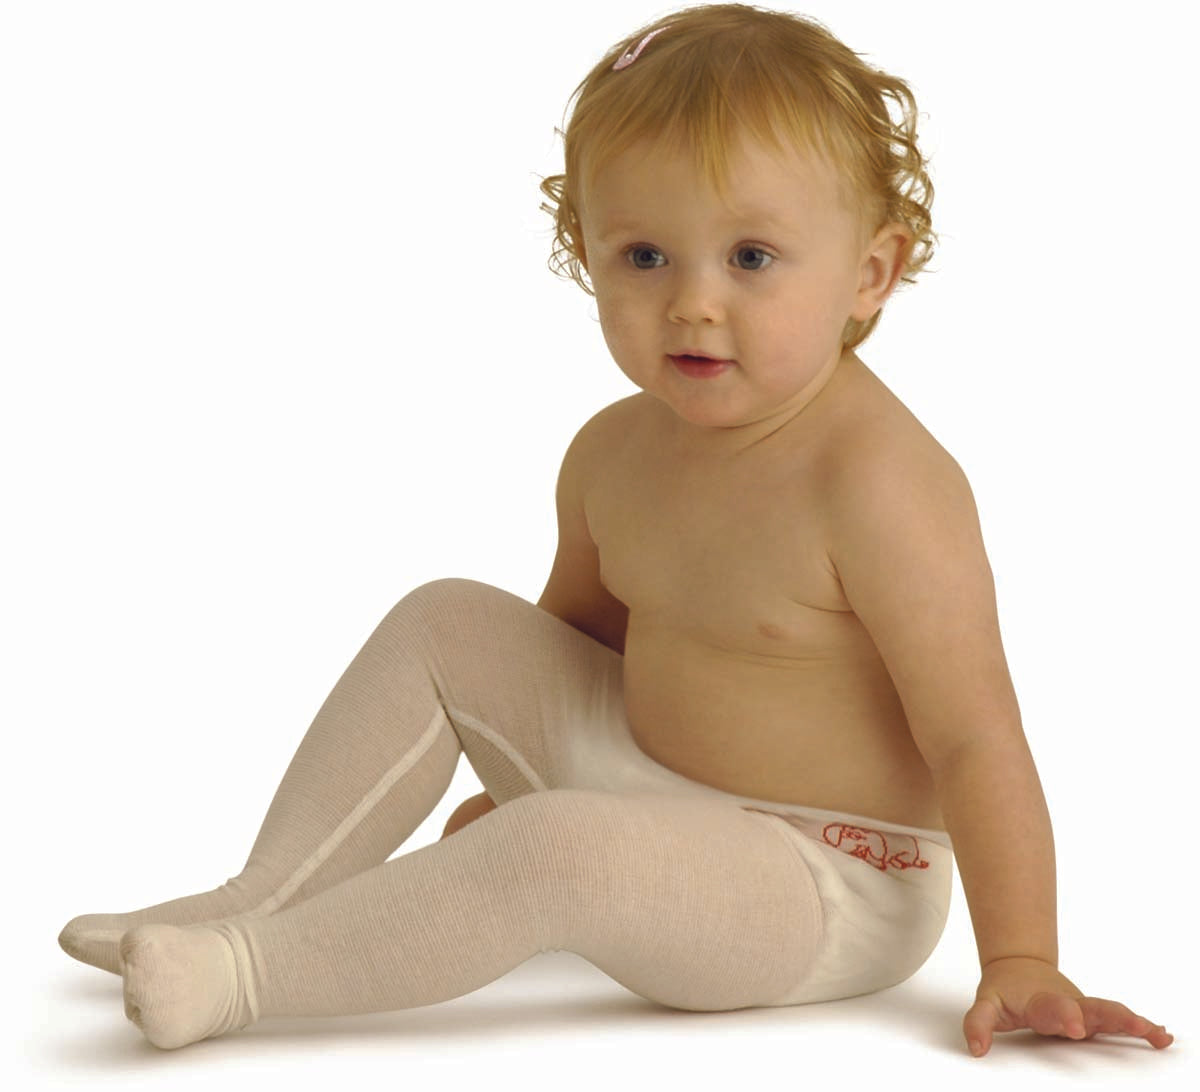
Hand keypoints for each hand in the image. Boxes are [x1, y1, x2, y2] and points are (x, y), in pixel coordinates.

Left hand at [963, 956, 1172, 1056]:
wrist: (1018, 965)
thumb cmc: (1005, 989)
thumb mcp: (987, 1003)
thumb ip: (979, 1024)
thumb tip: (977, 1049)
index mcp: (1039, 1002)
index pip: (1052, 1008)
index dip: (1063, 1015)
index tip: (1074, 1025)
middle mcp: (1067, 1003)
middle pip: (1090, 1008)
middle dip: (1108, 1017)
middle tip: (1131, 1024)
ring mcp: (1083, 1009)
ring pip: (1109, 1012)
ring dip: (1131, 1021)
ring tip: (1155, 1032)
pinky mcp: (1093, 1015)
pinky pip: (1117, 1020)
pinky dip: (1139, 1026)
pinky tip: (1161, 1036)